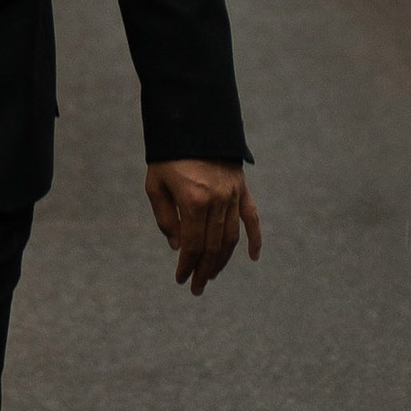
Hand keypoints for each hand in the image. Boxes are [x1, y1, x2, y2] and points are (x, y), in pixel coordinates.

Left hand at [146, 159, 260, 297]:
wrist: (193, 122)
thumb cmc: (168, 155)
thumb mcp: (156, 186)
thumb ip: (166, 219)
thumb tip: (177, 247)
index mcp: (193, 201)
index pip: (192, 245)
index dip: (186, 265)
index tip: (181, 279)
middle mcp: (217, 201)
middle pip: (213, 246)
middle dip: (203, 270)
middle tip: (196, 287)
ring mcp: (232, 195)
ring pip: (231, 237)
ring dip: (223, 261)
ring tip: (211, 275)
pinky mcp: (242, 188)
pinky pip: (252, 218)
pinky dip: (254, 238)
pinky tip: (252, 257)